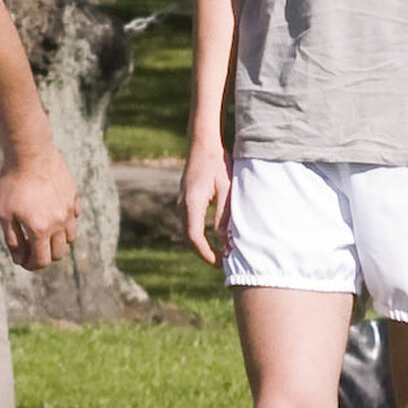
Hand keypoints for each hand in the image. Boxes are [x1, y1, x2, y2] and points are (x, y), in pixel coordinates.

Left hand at [0, 152, 80, 269]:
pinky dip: (66, 221)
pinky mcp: (74, 195)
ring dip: (58, 241)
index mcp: (40, 230)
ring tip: (44, 233)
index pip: (42, 261)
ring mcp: (69, 209)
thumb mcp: (5, 213)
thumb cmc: (13, 182)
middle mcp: (59, 223)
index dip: (32, 265)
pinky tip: (53, 213)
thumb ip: (13, 239)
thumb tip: (19, 259)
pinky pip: (75, 216)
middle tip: (32, 249)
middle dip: (45, 256)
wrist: (30, 152)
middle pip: (59, 253)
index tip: (24, 261)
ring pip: (71, 236)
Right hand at [179, 128, 232, 267]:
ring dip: (201, 245)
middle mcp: (182, 205)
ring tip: (220, 253)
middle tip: (223, 263)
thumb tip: (224, 239)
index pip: (194, 236)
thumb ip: (223, 214)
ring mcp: (182, 203)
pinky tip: (214, 238)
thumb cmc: (217, 163)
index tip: (219, 263)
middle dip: (204, 253)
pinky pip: (189, 223)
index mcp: (192, 203)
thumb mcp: (226, 188)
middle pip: (188, 238)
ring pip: (188, 231)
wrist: (202, 144)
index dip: (206, 253)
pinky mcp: (185, 201)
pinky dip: (199, 235)